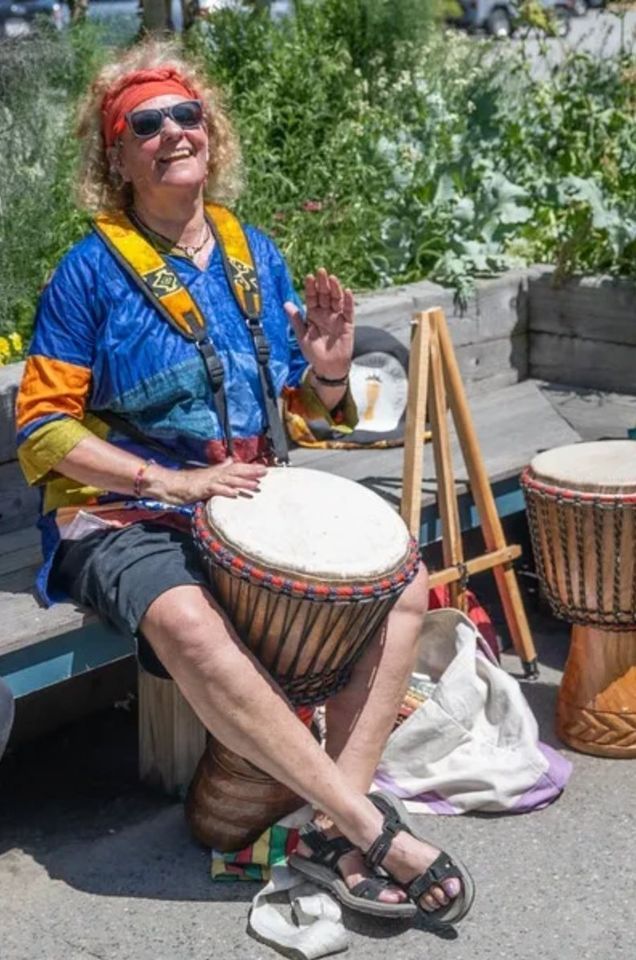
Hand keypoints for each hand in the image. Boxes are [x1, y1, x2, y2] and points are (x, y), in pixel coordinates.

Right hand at [148, 458, 266, 504]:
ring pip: (228, 480)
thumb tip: (231, 461)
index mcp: (216, 472)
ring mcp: (208, 481)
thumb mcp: (206, 476)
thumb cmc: (187, 483)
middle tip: (266, 472)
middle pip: (235, 472)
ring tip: (255, 484)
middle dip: (251, 472)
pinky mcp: (201, 489)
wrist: (169, 485)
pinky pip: (215, 490)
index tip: (264, 469)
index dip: (249, 469)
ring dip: (242, 482)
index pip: (236, 468)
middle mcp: (214, 474)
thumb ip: (219, 469)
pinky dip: (225, 491)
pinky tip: (234, 493)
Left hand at [285, 268, 353, 378]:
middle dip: (322, 284)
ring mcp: (337, 318)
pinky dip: (348, 302)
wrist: (328, 368)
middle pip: (324, 296)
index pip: (312, 298)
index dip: (310, 288)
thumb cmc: (314, 353)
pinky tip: (347, 292)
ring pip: (336, 300)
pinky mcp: (348, 324)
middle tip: (321, 271)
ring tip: (332, 278)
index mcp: (313, 315)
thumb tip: (286, 304)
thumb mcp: (302, 336)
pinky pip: (349, 311)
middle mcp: (325, 314)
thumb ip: (296, 320)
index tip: (309, 277)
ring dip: (335, 289)